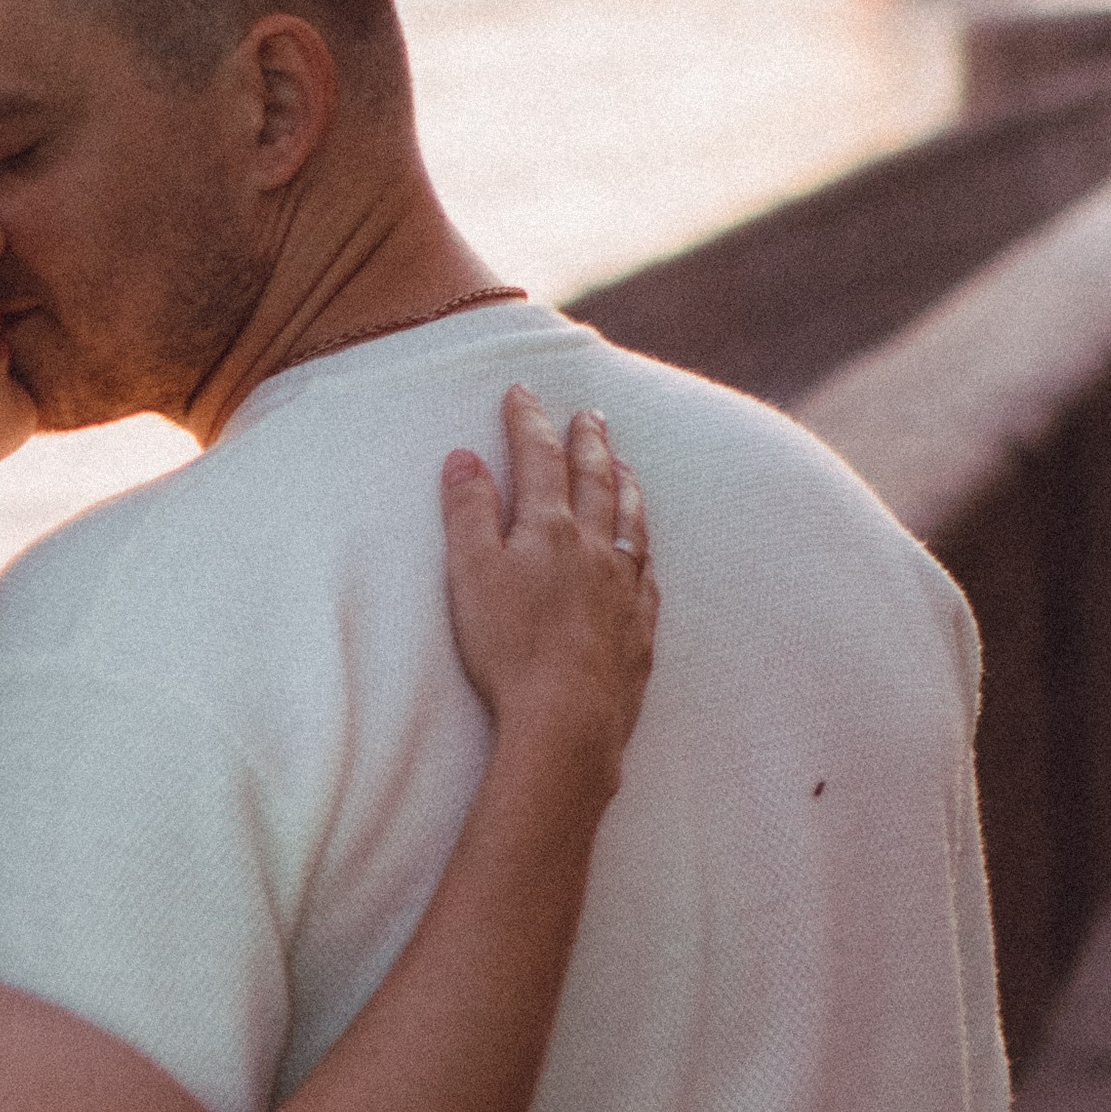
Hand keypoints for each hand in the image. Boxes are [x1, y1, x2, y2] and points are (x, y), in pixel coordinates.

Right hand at [439, 387, 657, 791]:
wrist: (569, 719)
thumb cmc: (511, 648)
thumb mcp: (472, 575)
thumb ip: (469, 513)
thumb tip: (464, 458)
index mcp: (551, 529)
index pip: (539, 459)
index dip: (528, 422)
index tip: (522, 392)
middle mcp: (596, 548)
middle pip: (595, 480)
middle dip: (587, 442)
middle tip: (590, 413)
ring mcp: (624, 588)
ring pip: (630, 521)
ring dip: (624, 485)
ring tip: (622, 462)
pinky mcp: (639, 629)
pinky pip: (646, 573)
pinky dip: (642, 546)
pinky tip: (641, 546)